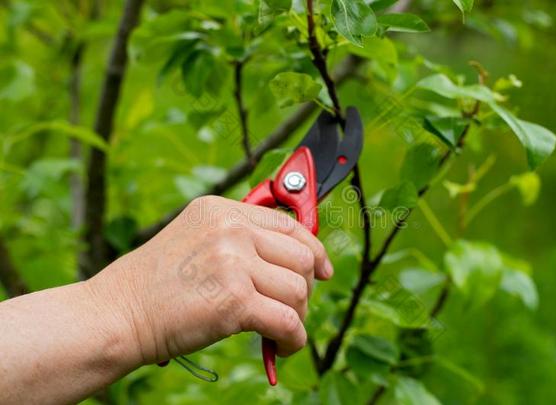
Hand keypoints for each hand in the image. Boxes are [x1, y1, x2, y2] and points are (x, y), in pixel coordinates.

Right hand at [86, 196, 332, 365]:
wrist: (117, 313)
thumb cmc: (155, 284)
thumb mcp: (196, 240)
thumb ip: (239, 240)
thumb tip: (292, 259)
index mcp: (221, 210)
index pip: (288, 224)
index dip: (314, 249)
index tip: (324, 270)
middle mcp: (230, 230)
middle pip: (302, 257)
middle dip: (305, 288)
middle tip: (292, 307)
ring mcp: (233, 263)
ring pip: (299, 290)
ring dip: (298, 315)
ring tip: (280, 329)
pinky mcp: (234, 301)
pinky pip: (289, 321)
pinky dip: (294, 339)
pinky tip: (283, 346)